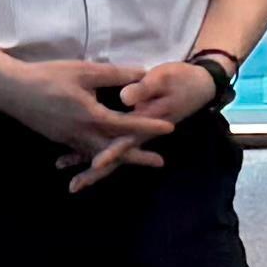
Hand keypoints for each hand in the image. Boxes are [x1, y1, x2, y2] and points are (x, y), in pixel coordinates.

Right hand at [0, 55, 174, 189]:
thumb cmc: (48, 77)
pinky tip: (100, 155)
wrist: (10, 90)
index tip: (170, 127)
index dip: (149, 125)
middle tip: (159, 162)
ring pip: (98, 153)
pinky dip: (95, 155)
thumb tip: (142, 73)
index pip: (127, 125)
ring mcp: (69, 139)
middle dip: (137, 156)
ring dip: (117, 158)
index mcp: (92, 116)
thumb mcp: (84, 71)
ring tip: (133, 159)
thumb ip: (114, 74)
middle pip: (115, 150)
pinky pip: (82, 151)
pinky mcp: (59, 138)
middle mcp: (82, 133)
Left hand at [69, 57, 218, 189]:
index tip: (96, 164)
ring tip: (68, 178)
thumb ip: (144, 89)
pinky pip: (110, 143)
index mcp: (147, 122)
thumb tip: (124, 97)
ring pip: (112, 153)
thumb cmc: (180, 80)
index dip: (112, 152)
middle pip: (117, 157)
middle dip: (96, 173)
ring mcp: (135, 134)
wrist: (198, 86)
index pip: (128, 141)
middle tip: (73, 187)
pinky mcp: (131, 129)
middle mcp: (140, 133)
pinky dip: (90, 150)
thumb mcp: (164, 79)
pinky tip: (72, 156)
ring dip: (89, 164)